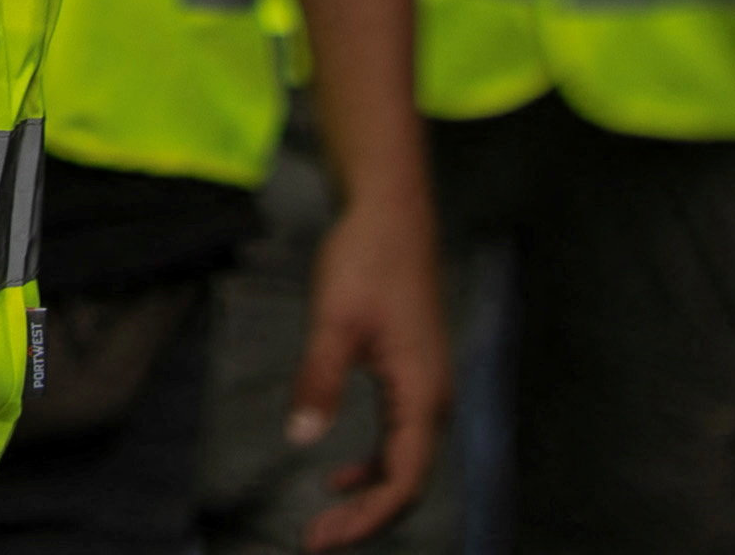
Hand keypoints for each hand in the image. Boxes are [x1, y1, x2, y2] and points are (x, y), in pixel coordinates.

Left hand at [285, 171, 448, 547]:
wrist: (390, 212)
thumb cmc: (365, 260)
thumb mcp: (333, 321)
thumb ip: (318, 380)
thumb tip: (300, 438)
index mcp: (422, 393)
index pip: (404, 481)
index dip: (365, 520)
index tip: (318, 539)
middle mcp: (433, 399)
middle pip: (407, 481)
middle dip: (364, 519)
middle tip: (314, 540)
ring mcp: (427, 388)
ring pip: (405, 464)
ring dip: (368, 497)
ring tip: (325, 520)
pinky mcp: (413, 376)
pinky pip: (400, 440)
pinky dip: (373, 466)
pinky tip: (339, 475)